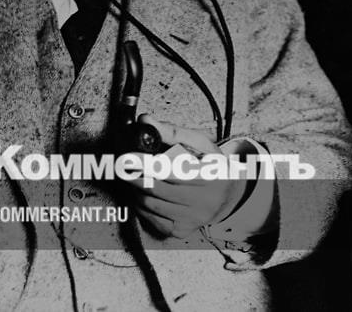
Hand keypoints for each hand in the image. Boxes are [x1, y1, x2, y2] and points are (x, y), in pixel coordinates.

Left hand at [127, 115, 248, 238]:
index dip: (145, 163)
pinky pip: (152, 218)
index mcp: (210, 176)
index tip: (129, 156)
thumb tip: (145, 121)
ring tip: (131, 177)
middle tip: (122, 165)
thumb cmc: (213, 166)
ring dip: (135, 190)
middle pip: (156, 188)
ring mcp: (191, 219)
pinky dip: (141, 206)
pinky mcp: (181, 230)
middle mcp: (202, 201)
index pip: (170, 170)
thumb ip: (172, 131)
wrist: (228, 195)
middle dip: (134, 176)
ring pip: (151, 204)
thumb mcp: (199, 143)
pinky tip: (140, 194)